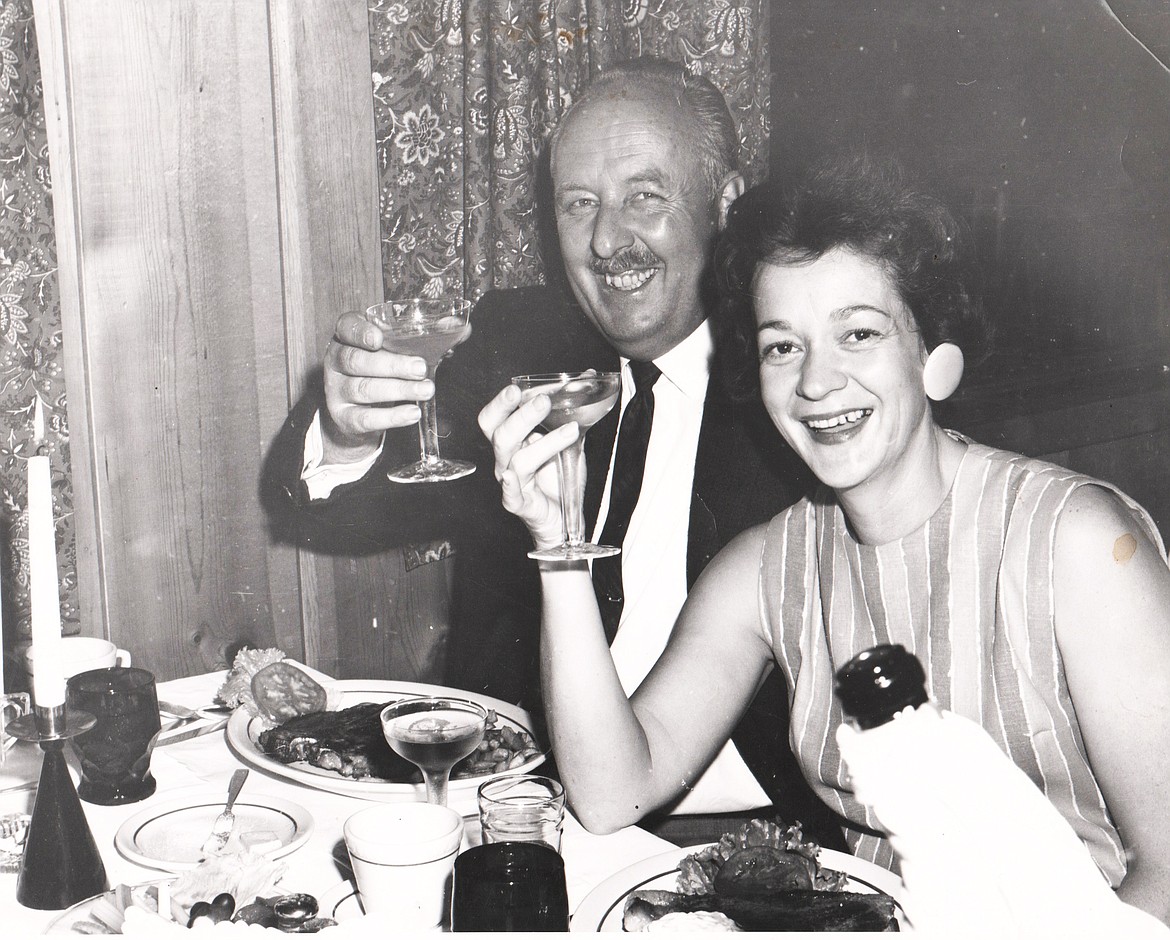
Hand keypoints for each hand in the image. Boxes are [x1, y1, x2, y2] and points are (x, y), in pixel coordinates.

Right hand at [320, 311, 443, 462]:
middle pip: (357, 361)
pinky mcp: (344, 417)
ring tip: (427, 390)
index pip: (347, 327)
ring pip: (363, 389)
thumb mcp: (398, 350)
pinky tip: (412, 413)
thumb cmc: (382, 369)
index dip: (360, 332)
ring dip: (398, 390)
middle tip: (421, 368)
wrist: (359, 410)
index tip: (379, 337)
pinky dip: (391, 417)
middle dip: (392, 365)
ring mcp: (336, 390)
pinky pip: (365, 418)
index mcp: (347, 336)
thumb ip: (427, 338)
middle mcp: (336, 361)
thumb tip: (460, 328)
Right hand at [478, 383, 579, 549]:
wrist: (565, 516)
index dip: (504, 402)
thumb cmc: (560, 477)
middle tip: (543, 401)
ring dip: (545, 443)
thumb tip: (589, 377)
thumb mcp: (570, 440)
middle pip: (501, 434)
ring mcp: (512, 482)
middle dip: (521, 415)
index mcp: (513, 441)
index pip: (496, 416)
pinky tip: (513, 475)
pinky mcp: (520, 505)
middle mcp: (507, 459)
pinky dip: (510, 485)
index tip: (522, 388)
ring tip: (570, 430)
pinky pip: (510, 495)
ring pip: (517, 459)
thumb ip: (576, 411)